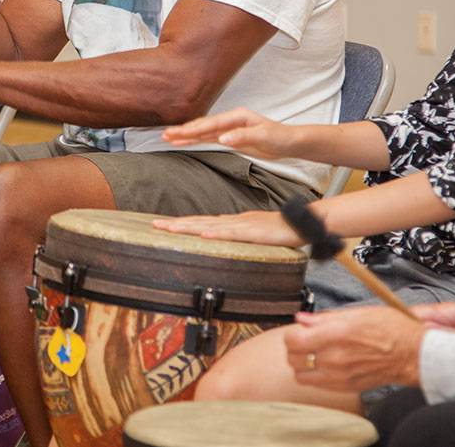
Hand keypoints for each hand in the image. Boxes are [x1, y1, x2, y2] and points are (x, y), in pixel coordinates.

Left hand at [151, 210, 302, 245]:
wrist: (300, 221)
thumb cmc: (278, 228)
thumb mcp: (251, 231)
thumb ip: (234, 231)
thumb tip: (214, 233)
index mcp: (231, 222)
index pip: (201, 223)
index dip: (181, 224)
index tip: (162, 225)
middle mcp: (232, 222)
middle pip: (199, 222)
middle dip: (176, 225)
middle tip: (154, 225)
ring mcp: (242, 226)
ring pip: (210, 226)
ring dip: (189, 227)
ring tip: (170, 228)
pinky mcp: (253, 233)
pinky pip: (232, 234)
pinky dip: (217, 233)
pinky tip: (204, 234)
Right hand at [162, 107, 296, 157]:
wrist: (290, 142)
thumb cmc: (279, 137)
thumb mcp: (263, 137)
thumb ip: (242, 136)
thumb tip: (222, 138)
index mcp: (237, 116)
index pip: (210, 124)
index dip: (193, 129)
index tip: (179, 133)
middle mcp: (230, 120)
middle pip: (202, 125)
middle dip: (183, 130)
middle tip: (165, 134)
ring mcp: (229, 129)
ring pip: (203, 132)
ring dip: (186, 135)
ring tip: (168, 137)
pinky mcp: (230, 139)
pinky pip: (208, 139)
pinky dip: (195, 141)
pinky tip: (185, 142)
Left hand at [284, 307, 426, 390]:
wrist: (413, 354)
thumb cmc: (391, 329)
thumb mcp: (358, 312)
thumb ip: (324, 317)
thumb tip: (302, 318)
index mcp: (336, 334)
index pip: (293, 340)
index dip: (292, 333)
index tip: (299, 329)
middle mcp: (335, 357)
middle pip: (293, 358)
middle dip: (294, 347)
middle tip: (303, 339)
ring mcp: (339, 375)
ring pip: (300, 375)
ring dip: (301, 364)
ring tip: (312, 353)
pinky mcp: (346, 387)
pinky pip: (316, 385)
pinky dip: (313, 375)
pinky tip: (323, 365)